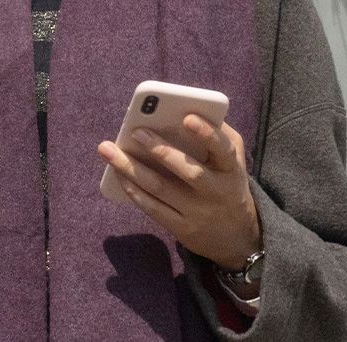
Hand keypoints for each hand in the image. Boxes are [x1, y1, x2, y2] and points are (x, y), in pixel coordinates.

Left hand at [97, 113, 262, 272]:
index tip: (186, 117)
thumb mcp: (234, 161)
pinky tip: (119, 174)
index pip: (223, 150)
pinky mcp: (181, 228)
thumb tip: (187, 110)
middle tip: (135, 131)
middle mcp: (216, 192)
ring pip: (160, 189)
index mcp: (231, 170)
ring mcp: (197, 212)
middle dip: (160, 150)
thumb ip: (218, 136)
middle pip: (187, 171)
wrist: (238, 237)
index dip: (207, 133)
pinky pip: (153, 208)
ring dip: (131, 168)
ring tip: (109, 150)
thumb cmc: (228, 183)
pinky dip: (133, 190)